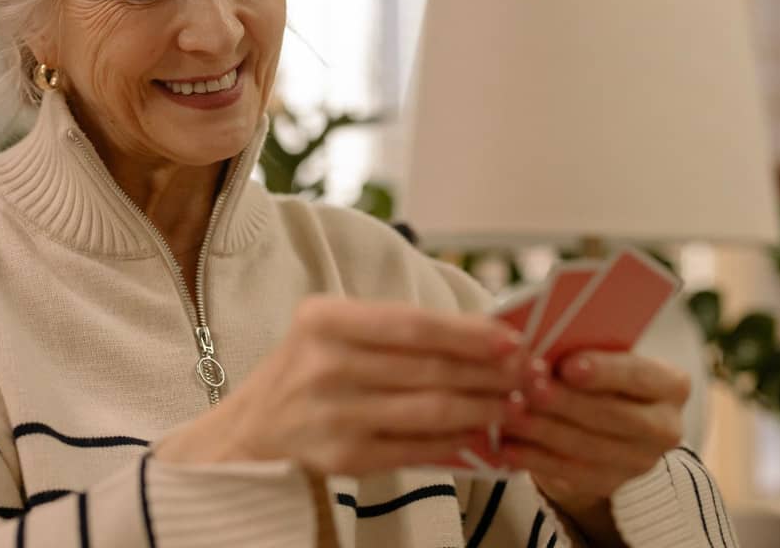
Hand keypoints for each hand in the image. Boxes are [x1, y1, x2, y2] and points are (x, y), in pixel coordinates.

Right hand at [153, 297, 532, 475]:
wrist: (247, 434)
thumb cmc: (305, 373)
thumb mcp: (332, 332)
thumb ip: (396, 330)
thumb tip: (482, 334)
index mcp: (324, 320)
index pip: (412, 323)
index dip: (468, 332)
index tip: (512, 337)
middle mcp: (324, 365)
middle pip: (429, 368)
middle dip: (490, 372)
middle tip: (531, 373)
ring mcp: (333, 414)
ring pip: (430, 410)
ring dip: (484, 408)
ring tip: (516, 404)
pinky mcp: (343, 458)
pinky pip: (416, 448)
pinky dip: (456, 441)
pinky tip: (482, 435)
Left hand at [500, 351, 689, 542]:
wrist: (604, 416)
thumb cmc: (597, 370)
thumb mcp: (599, 352)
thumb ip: (582, 346)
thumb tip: (544, 343)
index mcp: (671, 385)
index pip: (639, 375)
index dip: (603, 371)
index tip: (567, 366)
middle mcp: (665, 427)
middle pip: (611, 415)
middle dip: (564, 401)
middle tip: (527, 387)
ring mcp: (641, 461)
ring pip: (586, 446)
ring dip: (542, 430)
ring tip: (509, 413)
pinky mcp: (612, 485)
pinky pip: (570, 473)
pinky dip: (535, 458)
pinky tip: (508, 447)